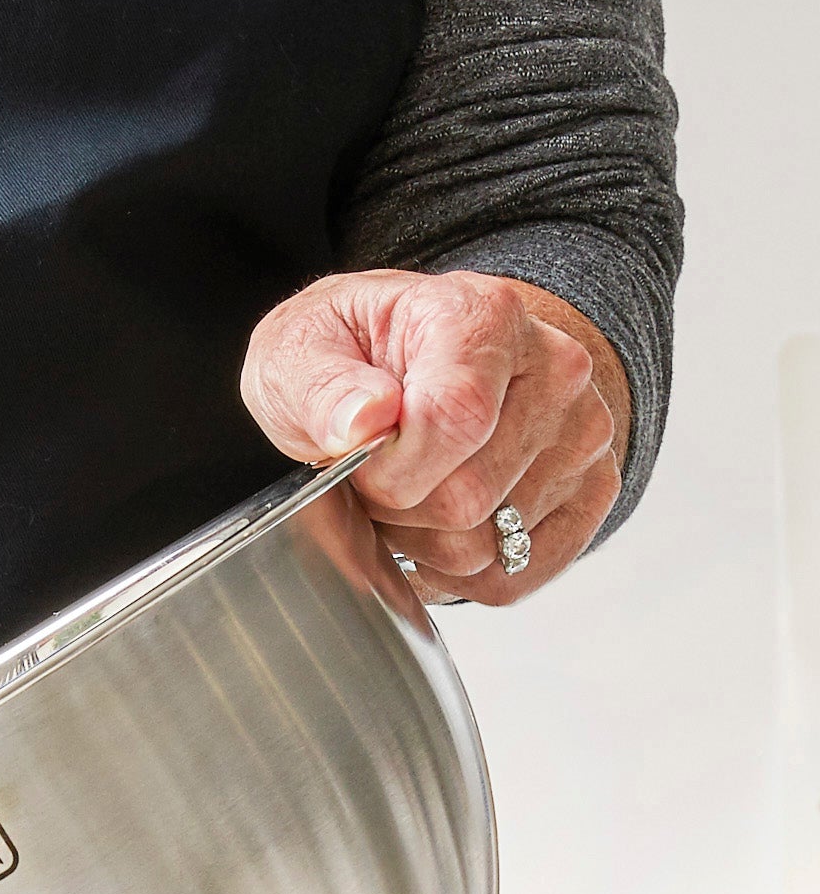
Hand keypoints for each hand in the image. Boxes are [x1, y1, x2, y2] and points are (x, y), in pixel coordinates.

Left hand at [240, 270, 628, 603]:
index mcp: (484, 317)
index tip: (357, 461)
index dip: (392, 467)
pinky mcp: (592, 490)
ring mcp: (584, 434)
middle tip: (373, 474)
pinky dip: (458, 572)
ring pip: (489, 546)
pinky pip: (516, 575)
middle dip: (396, 506)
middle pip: (469, 497)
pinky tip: (432, 530)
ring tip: (406, 489)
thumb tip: (361, 422)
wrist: (406, 357)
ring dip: (422, 540)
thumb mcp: (301, 350)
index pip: (457, 418)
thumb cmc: (353, 354)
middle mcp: (556, 370)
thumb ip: (320, 387)